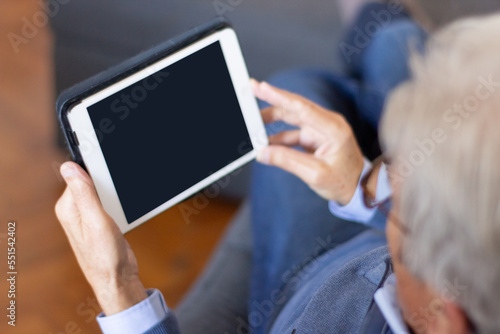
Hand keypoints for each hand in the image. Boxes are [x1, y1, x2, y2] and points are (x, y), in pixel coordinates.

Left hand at [55, 162, 147, 315]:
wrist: (117, 277)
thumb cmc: (105, 255)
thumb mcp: (96, 220)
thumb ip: (83, 193)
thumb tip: (69, 167)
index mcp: (68, 208)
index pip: (78, 175)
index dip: (95, 170)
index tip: (109, 169)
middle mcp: (74, 211)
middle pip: (90, 182)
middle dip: (106, 183)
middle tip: (116, 196)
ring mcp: (86, 216)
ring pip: (100, 191)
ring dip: (113, 194)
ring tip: (117, 209)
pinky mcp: (98, 221)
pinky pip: (106, 202)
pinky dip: (115, 202)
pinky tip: (120, 212)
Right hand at [251, 79, 364, 204]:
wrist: (359, 189)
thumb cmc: (344, 182)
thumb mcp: (315, 175)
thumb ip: (287, 161)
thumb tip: (262, 152)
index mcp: (333, 129)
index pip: (302, 108)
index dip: (280, 97)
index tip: (262, 87)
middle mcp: (327, 124)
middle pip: (295, 107)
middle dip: (272, 99)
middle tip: (251, 90)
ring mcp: (321, 129)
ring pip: (292, 117)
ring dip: (272, 120)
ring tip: (252, 123)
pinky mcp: (315, 137)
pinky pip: (292, 131)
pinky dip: (278, 136)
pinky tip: (265, 142)